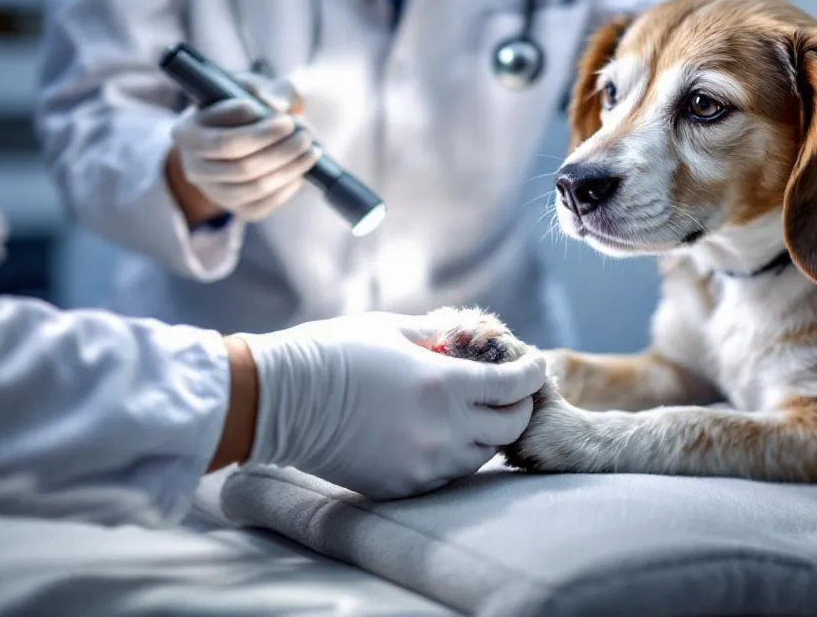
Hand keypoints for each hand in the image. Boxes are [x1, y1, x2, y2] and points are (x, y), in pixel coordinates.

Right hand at [167, 73, 317, 223]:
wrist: (243, 130)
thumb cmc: (245, 103)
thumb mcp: (250, 87)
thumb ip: (263, 89)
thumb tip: (275, 105)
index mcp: (186, 132)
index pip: (223, 140)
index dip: (259, 131)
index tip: (285, 117)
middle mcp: (193, 166)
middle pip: (242, 166)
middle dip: (281, 150)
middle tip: (306, 133)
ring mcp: (212, 191)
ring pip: (256, 187)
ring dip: (291, 168)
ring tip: (312, 149)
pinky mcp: (234, 207)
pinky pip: (264, 205)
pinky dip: (287, 187)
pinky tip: (302, 170)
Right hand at [236, 313, 546, 499]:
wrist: (281, 400)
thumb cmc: (336, 353)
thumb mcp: (394, 329)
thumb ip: (441, 336)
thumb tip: (472, 338)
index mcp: (446, 384)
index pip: (516, 384)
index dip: (532, 371)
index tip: (535, 363)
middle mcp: (445, 429)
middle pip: (511, 426)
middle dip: (517, 405)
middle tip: (508, 390)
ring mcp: (425, 464)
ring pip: (482, 454)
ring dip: (485, 431)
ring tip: (470, 411)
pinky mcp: (404, 486)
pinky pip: (448, 474)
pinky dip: (453, 454)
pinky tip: (438, 434)